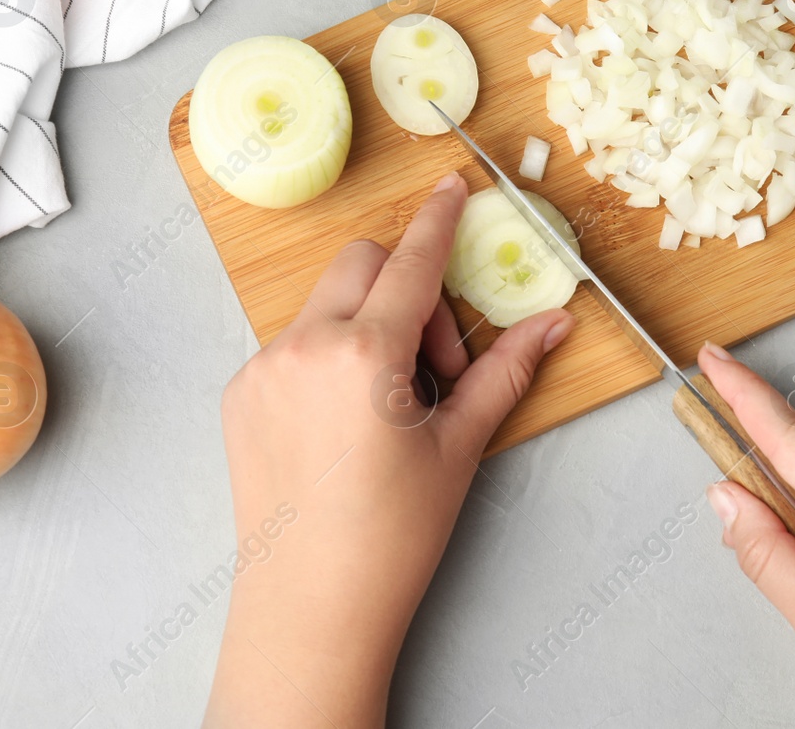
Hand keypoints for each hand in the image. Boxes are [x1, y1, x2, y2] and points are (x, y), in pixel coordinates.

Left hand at [204, 172, 573, 728]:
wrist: (309, 607)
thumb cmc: (392, 535)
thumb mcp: (460, 448)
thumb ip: (504, 372)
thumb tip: (555, 323)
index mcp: (364, 353)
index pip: (413, 259)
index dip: (440, 219)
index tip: (454, 187)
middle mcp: (304, 346)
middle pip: (364, 263)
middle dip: (408, 289)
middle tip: (438, 365)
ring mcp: (263, 368)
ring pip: (326, 303)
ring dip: (369, 324)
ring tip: (393, 404)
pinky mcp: (239, 394)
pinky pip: (294, 342)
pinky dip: (330, 355)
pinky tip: (349, 422)